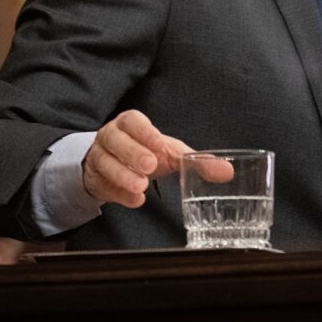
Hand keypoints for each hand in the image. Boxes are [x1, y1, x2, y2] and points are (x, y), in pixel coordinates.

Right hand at [82, 110, 230, 207]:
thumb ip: (196, 160)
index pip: (133, 121)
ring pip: (105, 163)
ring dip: (123, 175)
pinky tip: (135, 200)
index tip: (159, 145)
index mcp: (129, 124)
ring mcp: (98, 157)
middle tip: (150, 167)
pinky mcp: (94, 179)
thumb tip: (227, 171)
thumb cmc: (145, 152)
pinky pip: (103, 186)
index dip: (145, 131)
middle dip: (132, 153)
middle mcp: (110, 137)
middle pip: (115, 140)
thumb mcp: (170, 152)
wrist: (114, 165)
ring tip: (141, 186)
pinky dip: (119, 195)